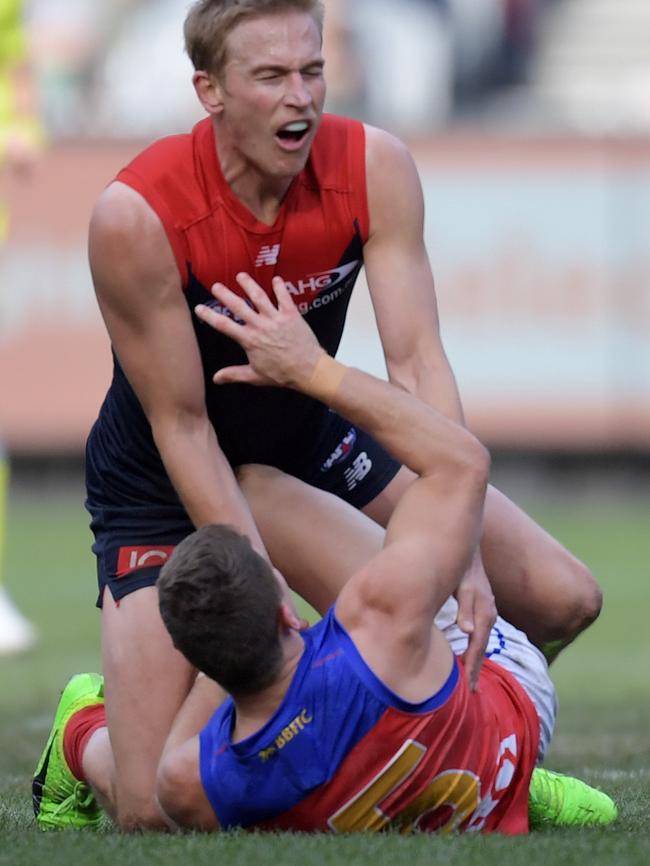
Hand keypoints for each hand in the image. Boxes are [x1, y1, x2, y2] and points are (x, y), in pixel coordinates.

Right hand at [194, 273, 323, 387]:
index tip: (199, 307)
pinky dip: (280, 287)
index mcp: (249, 340)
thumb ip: (234, 374)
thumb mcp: (255, 376)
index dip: (209, 315)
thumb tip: (215, 378)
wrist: (307, 370)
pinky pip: (284, 297)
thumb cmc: (282, 374)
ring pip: (259, 297)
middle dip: (225, 295)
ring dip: (249, 285)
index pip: (224, 325)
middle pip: (239, 306)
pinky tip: (276, 279)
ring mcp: (276, 318)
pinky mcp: (291, 315)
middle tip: (215, 285)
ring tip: (240, 276)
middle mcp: (260, 325)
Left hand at [455, 551, 495, 690]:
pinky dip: (473, 646)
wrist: (464, 544)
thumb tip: (466, 631)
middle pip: (481, 647)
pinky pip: (477, 632)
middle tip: (472, 693)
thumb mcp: (462, 583)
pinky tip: (466, 652)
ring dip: (475, 659)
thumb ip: (464, 605)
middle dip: (476, 669)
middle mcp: (487, 613)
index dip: (472, 667)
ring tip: (470, 680)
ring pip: (480, 640)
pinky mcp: (478, 605)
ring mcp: (484, 609)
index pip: (477, 646)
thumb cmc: (460, 564)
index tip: (469, 688)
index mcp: (484, 611)